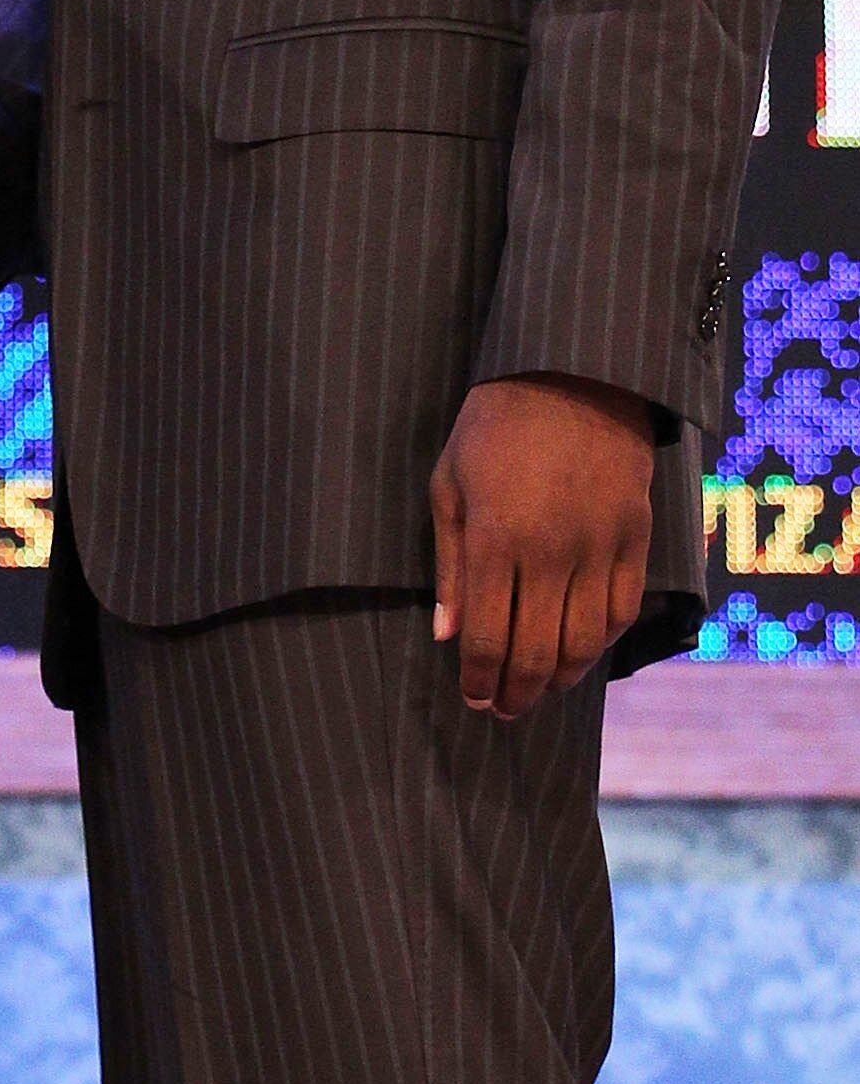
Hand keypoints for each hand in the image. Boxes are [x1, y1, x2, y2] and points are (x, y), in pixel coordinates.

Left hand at [430, 374, 656, 719]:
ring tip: (539, 691)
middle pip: (536, 652)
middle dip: (516, 692)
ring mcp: (599, 548)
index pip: (488, 638)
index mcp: (496, 539)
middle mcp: (550, 553)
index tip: (474, 699)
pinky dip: (602, 644)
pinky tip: (581, 655)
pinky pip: (621, 611)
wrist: (572, 374)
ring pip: (584, 643)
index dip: (479, 680)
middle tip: (504, 709)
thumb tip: (448, 636)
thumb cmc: (494, 427)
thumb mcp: (450, 484)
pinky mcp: (635, 539)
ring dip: (559, 679)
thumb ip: (450, 565)